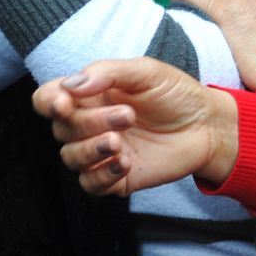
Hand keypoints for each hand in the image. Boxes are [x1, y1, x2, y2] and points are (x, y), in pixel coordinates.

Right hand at [33, 57, 240, 194]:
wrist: (208, 124)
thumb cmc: (176, 94)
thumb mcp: (146, 71)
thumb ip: (108, 72)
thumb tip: (70, 85)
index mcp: (89, 95)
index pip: (47, 99)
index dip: (48, 102)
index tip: (65, 103)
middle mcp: (89, 124)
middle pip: (61, 129)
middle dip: (89, 122)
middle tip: (128, 115)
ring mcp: (101, 152)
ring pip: (71, 158)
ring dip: (92, 150)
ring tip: (121, 142)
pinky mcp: (116, 177)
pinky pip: (91, 184)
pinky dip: (102, 175)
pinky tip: (124, 162)